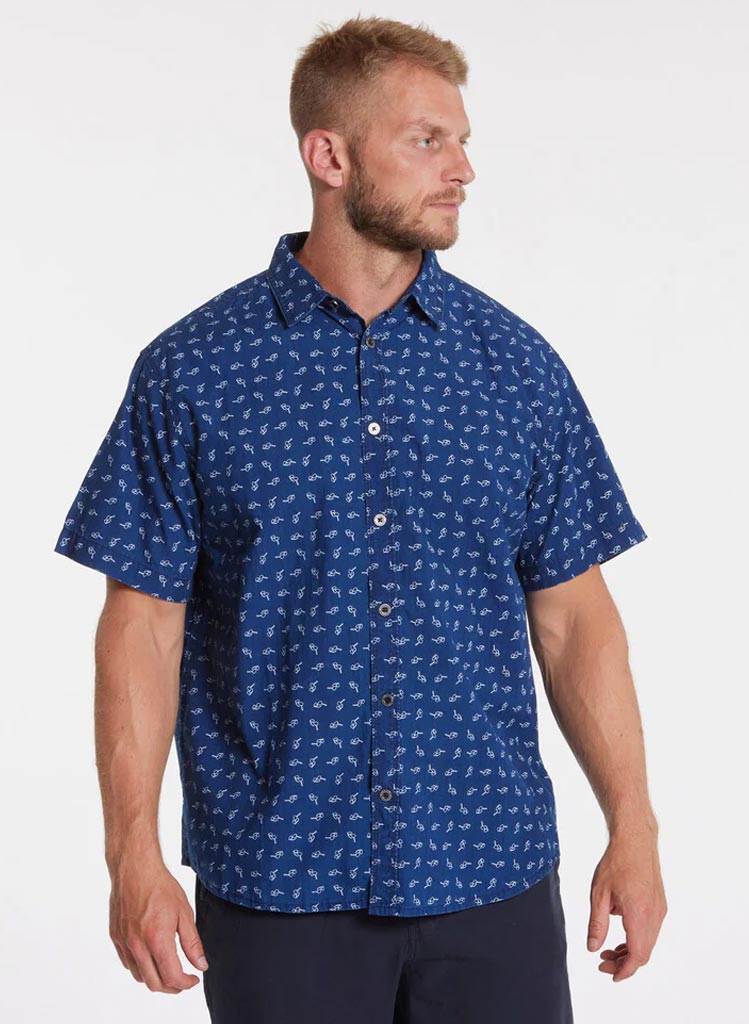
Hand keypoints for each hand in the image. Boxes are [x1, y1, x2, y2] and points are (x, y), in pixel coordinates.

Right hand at [108, 857, 208, 992]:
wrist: (135, 869)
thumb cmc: (160, 886)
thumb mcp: (184, 913)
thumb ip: (192, 943)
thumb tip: (200, 965)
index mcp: (157, 939)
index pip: (172, 976)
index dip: (186, 983)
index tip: (194, 979)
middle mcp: (137, 945)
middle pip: (155, 983)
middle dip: (172, 987)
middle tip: (183, 980)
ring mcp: (124, 943)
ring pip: (139, 976)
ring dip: (156, 979)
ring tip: (169, 970)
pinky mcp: (116, 937)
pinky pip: (128, 963)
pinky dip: (141, 968)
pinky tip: (151, 959)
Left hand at [586, 829, 666, 982]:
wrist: (636, 840)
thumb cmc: (616, 862)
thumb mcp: (599, 893)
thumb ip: (597, 923)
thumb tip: (593, 948)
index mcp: (639, 913)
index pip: (636, 954)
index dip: (624, 970)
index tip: (610, 974)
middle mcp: (654, 915)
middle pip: (643, 952)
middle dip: (623, 962)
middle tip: (603, 961)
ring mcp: (660, 910)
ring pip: (648, 943)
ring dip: (630, 951)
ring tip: (608, 949)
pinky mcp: (660, 904)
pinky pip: (651, 930)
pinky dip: (637, 938)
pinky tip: (620, 930)